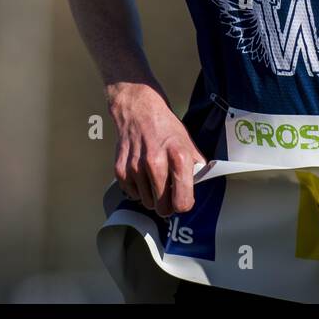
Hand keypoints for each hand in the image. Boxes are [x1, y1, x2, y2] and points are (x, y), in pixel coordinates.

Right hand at [108, 83, 205, 216]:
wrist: (139, 110)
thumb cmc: (166, 128)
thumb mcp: (188, 143)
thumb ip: (196, 167)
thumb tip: (198, 188)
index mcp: (178, 158)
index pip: (182, 202)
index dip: (183, 203)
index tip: (182, 198)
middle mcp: (156, 164)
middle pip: (163, 208)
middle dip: (167, 204)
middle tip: (168, 192)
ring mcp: (136, 168)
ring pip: (147, 202)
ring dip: (151, 195)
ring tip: (154, 177)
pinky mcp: (121, 169)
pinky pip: (132, 194)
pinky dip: (137, 188)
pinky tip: (142, 173)